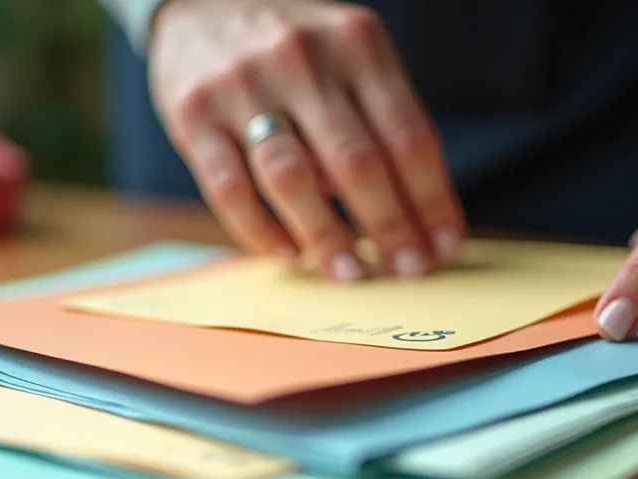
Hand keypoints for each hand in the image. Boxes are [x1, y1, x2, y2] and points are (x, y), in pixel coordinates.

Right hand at [147, 0, 466, 280]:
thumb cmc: (295, 46)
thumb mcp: (348, 55)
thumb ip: (379, 118)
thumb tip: (413, 213)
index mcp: (357, 45)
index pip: (410, 136)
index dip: (432, 201)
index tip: (444, 246)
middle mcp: (302, 60)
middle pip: (357, 163)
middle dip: (389, 227)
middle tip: (407, 271)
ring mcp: (243, 86)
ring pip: (292, 179)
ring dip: (326, 236)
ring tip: (350, 273)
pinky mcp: (192, 114)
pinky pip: (229, 188)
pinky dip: (261, 230)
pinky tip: (288, 253)